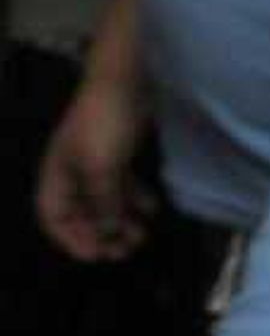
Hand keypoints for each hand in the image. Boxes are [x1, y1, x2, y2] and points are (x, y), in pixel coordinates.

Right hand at [35, 74, 148, 260]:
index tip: (95, 256)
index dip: (70, 239)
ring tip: (141, 236)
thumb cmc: (105, 122)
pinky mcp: (119, 152)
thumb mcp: (102, 168)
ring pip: (104, 201)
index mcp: (57, 174)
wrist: (127, 79)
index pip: (53, 216)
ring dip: (120, 220)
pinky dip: (135, 199)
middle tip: (125, 251)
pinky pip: (122, 184)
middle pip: (80, 213)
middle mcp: (72, 171)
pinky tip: (151, 209)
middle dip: (100, 234)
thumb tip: (110, 233)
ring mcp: (96, 161)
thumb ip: (104, 202)